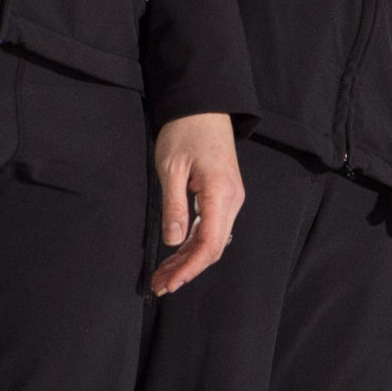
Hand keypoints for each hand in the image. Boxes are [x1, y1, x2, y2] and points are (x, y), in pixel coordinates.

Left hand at [149, 111, 242, 296]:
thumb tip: (173, 241)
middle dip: (186, 270)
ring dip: (188, 260)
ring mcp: (231, 198)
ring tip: (163, 274)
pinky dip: (193, 244)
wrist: (203, 105)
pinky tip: (177, 254)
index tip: (168, 282)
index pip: (209, 244)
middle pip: (212, 248)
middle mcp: (232, 200)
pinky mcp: (224, 195)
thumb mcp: (171, 168)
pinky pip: (211, 227)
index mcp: (221, 193)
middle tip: (160, 284)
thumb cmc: (185, 130)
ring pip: (212, 240)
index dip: (188, 268)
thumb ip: (173, 206)